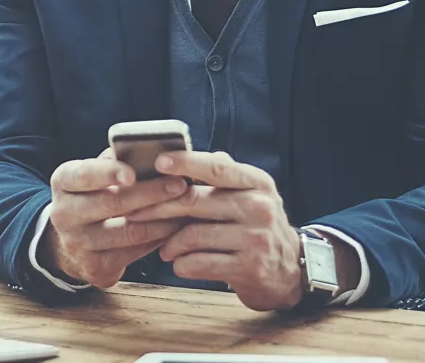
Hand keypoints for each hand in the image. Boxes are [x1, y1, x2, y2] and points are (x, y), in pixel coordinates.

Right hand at [40, 148, 190, 289]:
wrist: (71, 242)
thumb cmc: (93, 196)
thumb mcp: (95, 175)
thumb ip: (117, 161)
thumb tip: (153, 150)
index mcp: (63, 182)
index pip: (85, 174)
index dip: (109, 173)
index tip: (132, 173)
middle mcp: (64, 214)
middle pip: (112, 203)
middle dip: (150, 193)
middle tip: (180, 185)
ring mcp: (78, 244)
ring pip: (128, 232)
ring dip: (162, 219)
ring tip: (186, 207)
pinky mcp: (95, 268)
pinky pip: (135, 253)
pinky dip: (159, 239)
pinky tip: (175, 228)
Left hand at [123, 150, 304, 310]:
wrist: (290, 272)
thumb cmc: (257, 227)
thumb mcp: (251, 194)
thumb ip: (222, 174)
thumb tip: (183, 152)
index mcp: (257, 183)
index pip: (217, 168)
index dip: (185, 162)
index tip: (157, 162)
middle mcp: (259, 207)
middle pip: (194, 202)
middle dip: (158, 208)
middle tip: (134, 212)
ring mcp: (255, 239)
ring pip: (192, 236)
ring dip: (168, 243)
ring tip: (164, 247)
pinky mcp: (248, 268)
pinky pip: (198, 263)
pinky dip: (181, 264)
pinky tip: (179, 263)